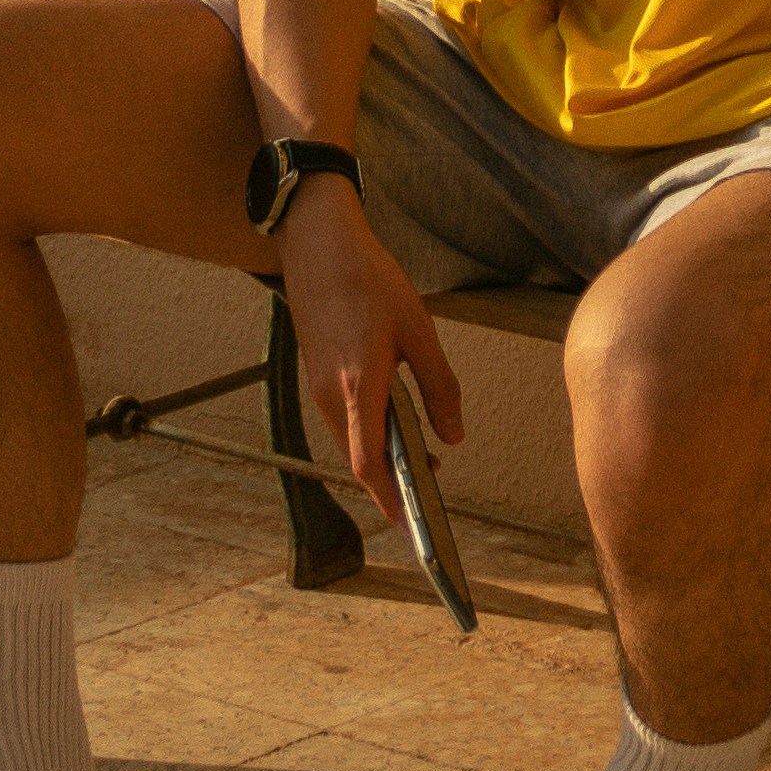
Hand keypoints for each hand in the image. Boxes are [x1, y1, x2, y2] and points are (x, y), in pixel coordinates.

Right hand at [274, 175, 463, 520]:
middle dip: (395, 482)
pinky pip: (343, 417)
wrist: (318, 242)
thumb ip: (439, 386)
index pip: (369, 466)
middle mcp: (330, 395)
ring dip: (384, 454)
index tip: (414, 529)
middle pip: (360, 458)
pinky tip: (398, 420)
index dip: (391, 502)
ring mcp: (318, 385)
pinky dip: (369, 430)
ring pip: (351, 438)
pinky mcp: (317, 373)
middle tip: (433, 492)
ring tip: (423, 458)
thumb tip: (453, 437)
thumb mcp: (418, 330)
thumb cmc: (370, 280)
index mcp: (357, 387)